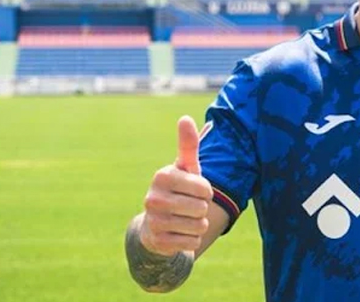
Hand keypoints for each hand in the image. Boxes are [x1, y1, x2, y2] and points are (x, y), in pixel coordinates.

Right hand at [139, 116, 213, 256]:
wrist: (157, 224)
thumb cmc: (179, 189)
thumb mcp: (185, 167)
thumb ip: (188, 144)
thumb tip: (185, 118)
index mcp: (162, 176)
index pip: (205, 188)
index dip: (206, 191)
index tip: (195, 190)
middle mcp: (153, 198)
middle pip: (202, 208)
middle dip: (202, 209)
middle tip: (189, 206)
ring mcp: (153, 221)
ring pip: (198, 226)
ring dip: (198, 224)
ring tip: (185, 219)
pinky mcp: (157, 242)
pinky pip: (192, 243)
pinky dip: (192, 240)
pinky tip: (179, 233)